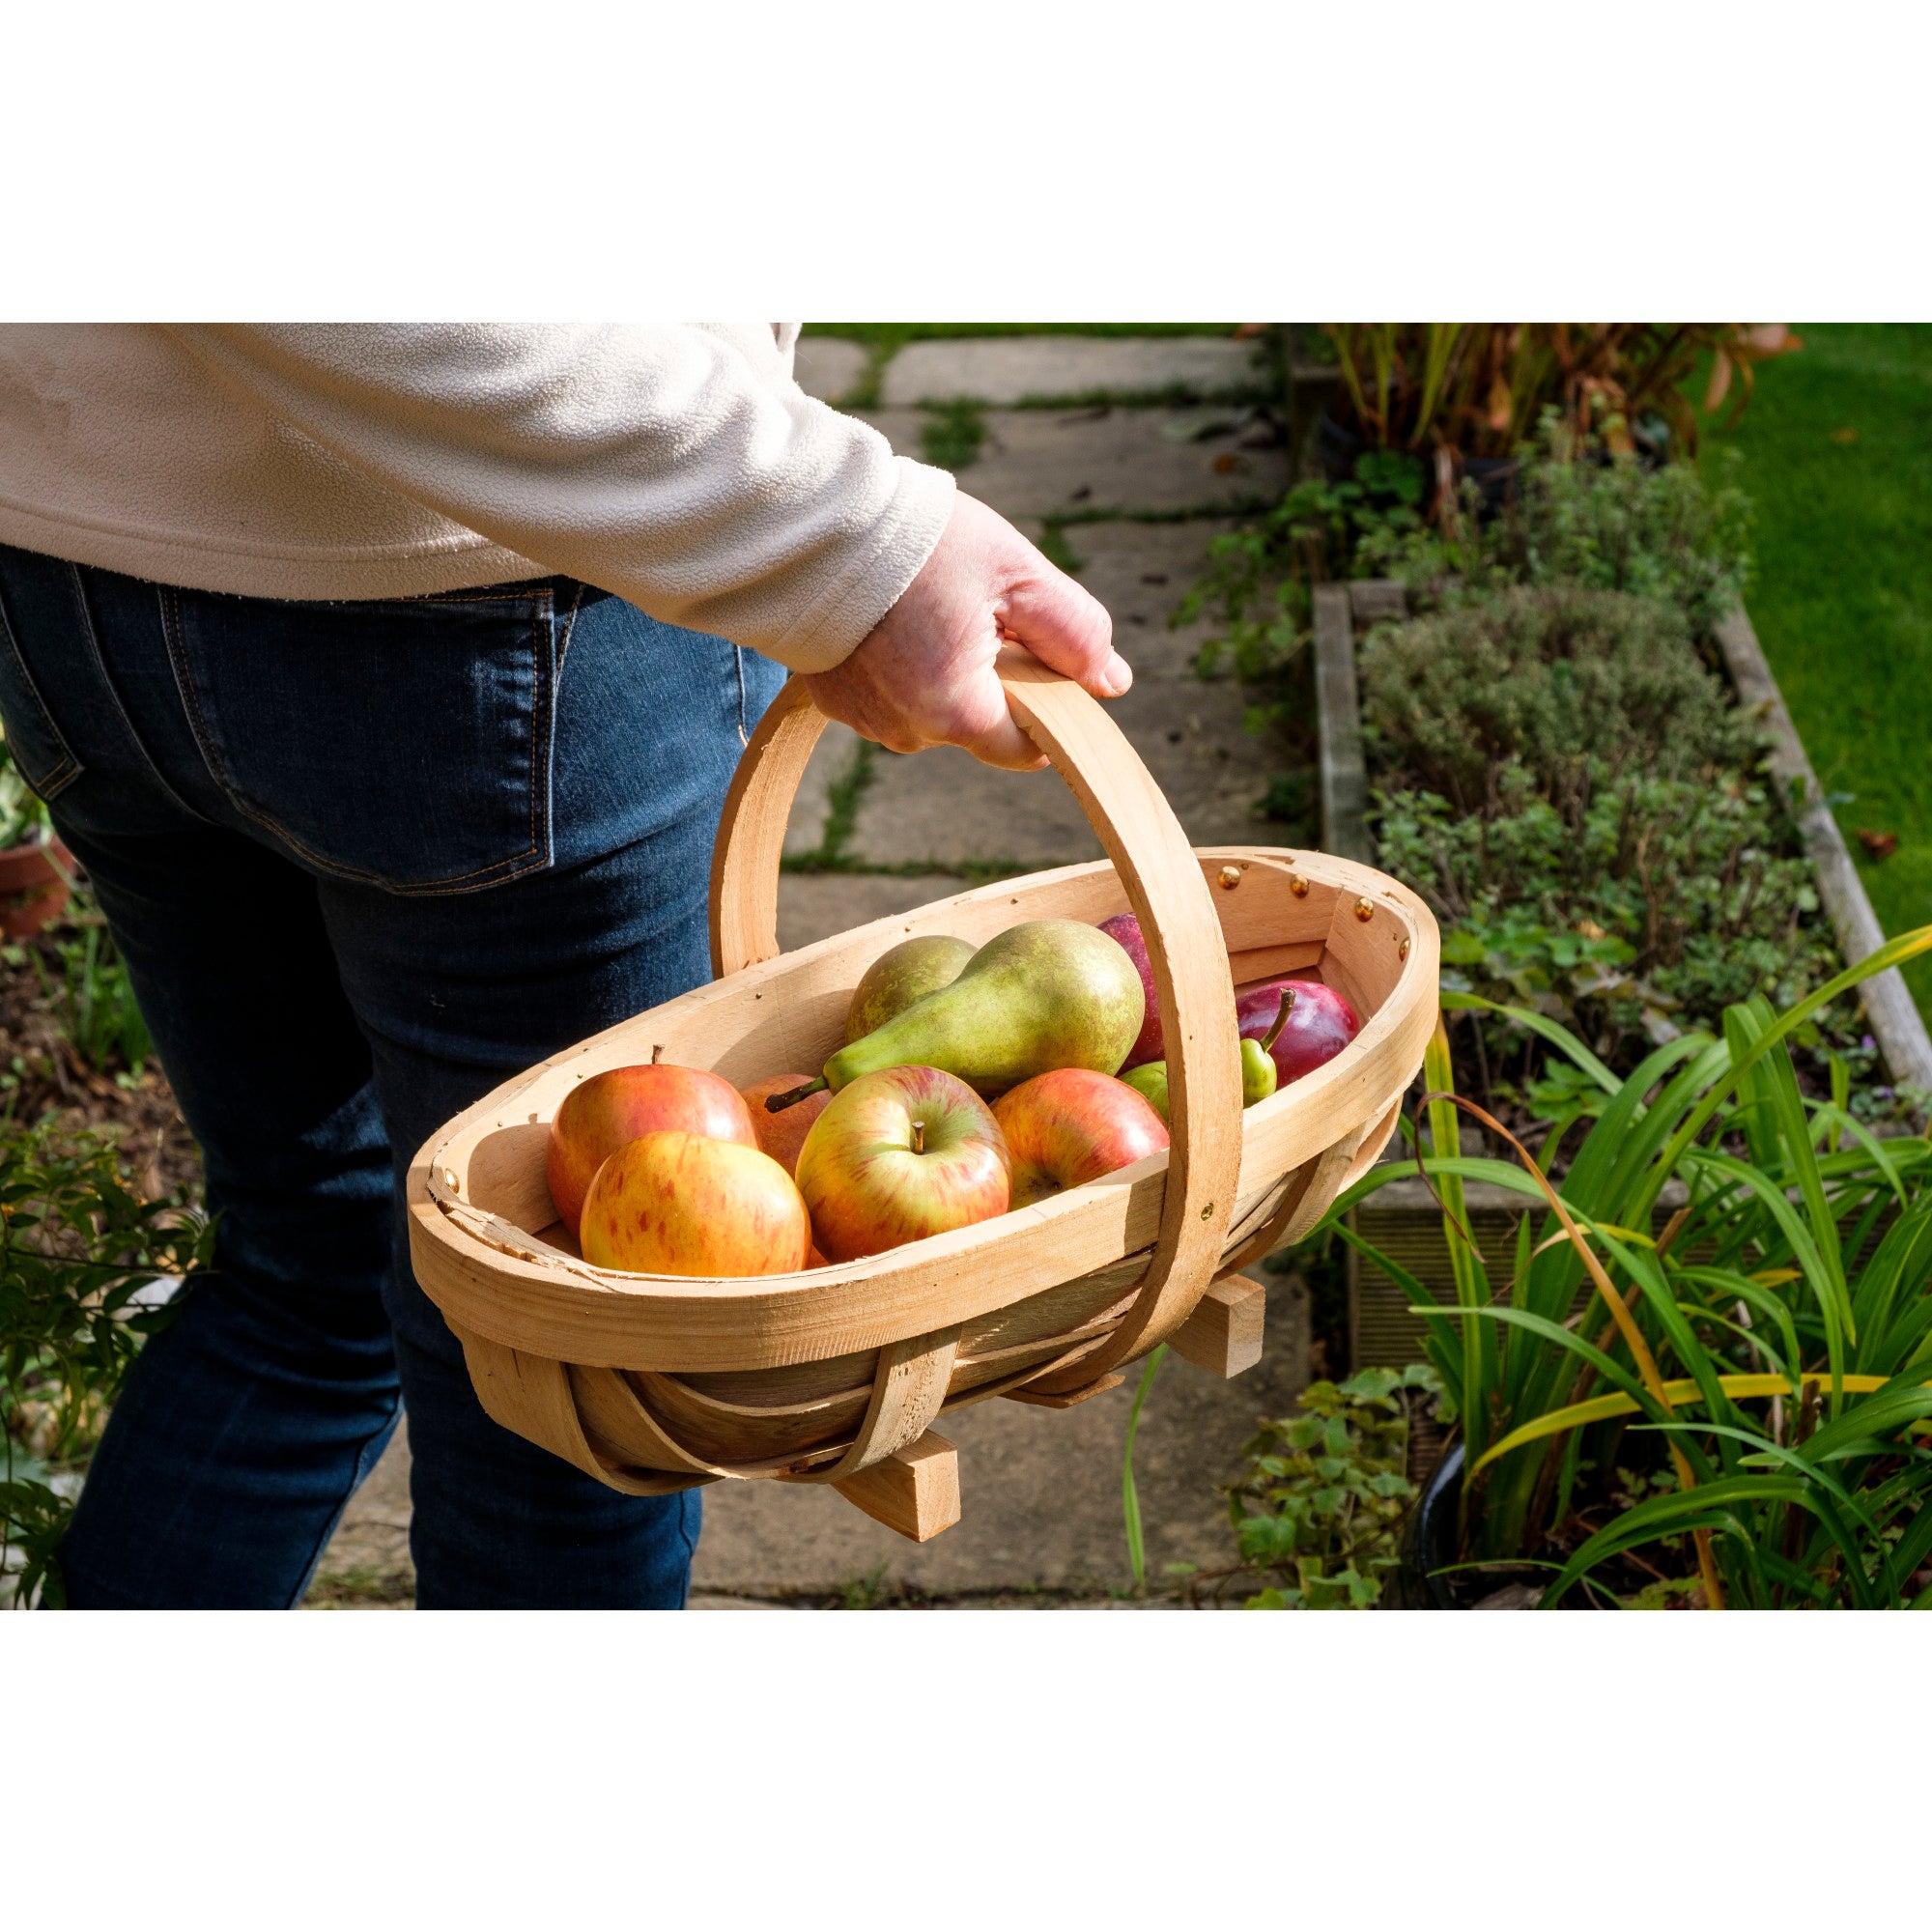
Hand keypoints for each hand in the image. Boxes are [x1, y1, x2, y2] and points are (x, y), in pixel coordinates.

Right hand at [802, 491, 1130, 770]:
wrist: (805, 523)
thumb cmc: (917, 542)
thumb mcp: (1017, 574)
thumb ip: (1074, 633)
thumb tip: (1112, 682)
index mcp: (959, 711)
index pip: (1027, 746)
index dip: (1046, 704)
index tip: (1036, 652)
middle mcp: (909, 732)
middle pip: (979, 722)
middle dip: (992, 675)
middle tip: (976, 605)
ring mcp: (866, 721)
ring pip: (933, 709)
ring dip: (943, 668)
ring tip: (926, 603)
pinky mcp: (832, 702)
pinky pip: (889, 695)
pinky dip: (900, 663)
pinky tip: (892, 614)